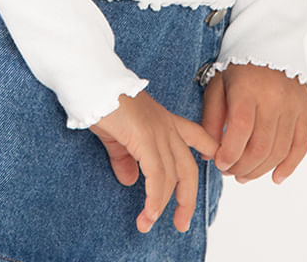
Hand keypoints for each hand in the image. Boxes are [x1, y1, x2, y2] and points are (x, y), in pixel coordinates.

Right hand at [88, 89, 220, 234]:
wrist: (94, 82)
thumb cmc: (102, 101)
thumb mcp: (117, 134)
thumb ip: (124, 158)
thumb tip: (129, 180)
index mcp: (164, 120)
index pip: (197, 135)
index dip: (209, 149)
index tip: (213, 162)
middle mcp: (166, 126)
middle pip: (188, 168)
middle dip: (187, 199)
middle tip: (181, 223)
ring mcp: (158, 131)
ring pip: (172, 176)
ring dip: (162, 205)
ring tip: (149, 224)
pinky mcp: (145, 137)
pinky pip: (156, 175)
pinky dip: (154, 198)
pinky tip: (148, 212)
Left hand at [200, 62, 306, 183]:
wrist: (268, 40)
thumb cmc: (238, 65)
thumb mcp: (218, 85)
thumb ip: (212, 119)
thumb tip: (209, 154)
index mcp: (247, 90)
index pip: (239, 132)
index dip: (228, 154)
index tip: (219, 163)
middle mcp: (273, 98)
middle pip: (260, 147)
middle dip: (242, 167)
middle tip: (230, 172)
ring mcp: (293, 105)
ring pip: (279, 150)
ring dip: (261, 170)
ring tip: (246, 175)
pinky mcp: (305, 109)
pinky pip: (301, 145)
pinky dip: (290, 166)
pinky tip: (276, 177)